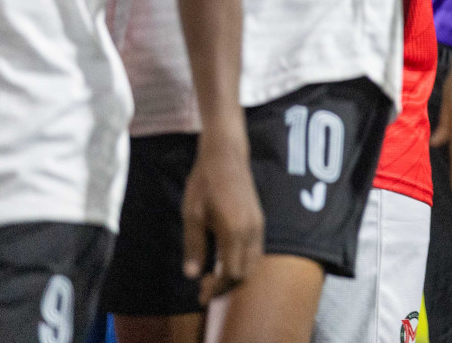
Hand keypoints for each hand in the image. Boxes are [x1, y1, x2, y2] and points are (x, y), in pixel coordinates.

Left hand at [181, 127, 263, 302]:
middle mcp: (252, 231)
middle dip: (226, 287)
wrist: (226, 157)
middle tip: (204, 289)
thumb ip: (194, 247)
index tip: (200, 294)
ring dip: (235, 275)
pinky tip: (223, 261)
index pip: (231, 274)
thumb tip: (192, 275)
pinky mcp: (259, 221)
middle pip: (245, 273)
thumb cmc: (204, 184)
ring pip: (253, 263)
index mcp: (235, 231)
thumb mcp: (192, 216)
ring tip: (212, 278)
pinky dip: (242, 263)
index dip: (216, 289)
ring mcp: (259, 226)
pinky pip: (255, 252)